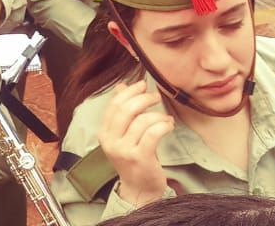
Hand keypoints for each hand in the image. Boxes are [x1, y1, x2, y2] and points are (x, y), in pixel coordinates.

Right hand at [97, 82, 172, 207]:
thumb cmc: (134, 159)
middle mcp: (111, 142)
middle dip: (144, 99)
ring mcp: (125, 151)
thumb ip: (122, 112)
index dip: (129, 91)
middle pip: (126, 110)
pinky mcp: (140, 157)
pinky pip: (153, 133)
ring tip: (166, 118)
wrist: (139, 189)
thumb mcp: (123, 135)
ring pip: (142, 121)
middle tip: (156, 96)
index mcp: (105, 134)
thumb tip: (120, 86)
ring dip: (158, 115)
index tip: (142, 85)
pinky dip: (164, 125)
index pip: (114, 105)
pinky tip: (169, 126)